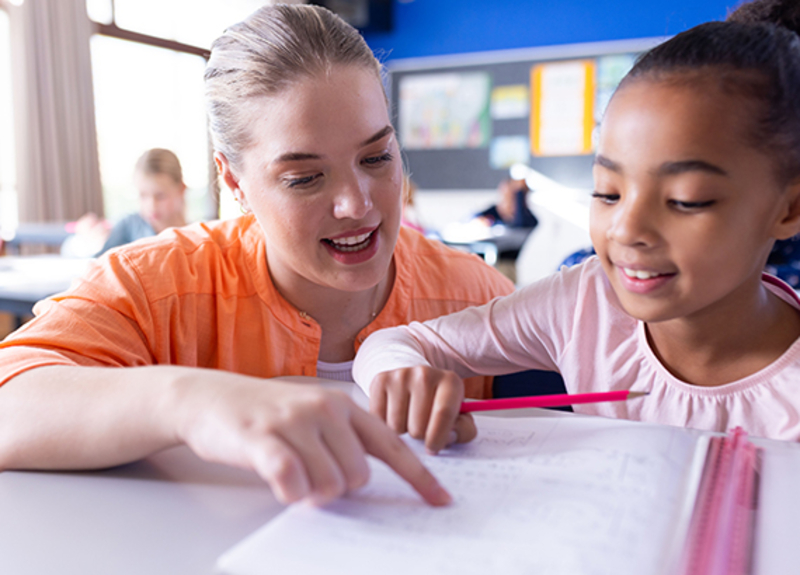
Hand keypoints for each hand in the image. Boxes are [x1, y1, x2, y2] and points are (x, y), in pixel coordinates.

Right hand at [173, 374, 450, 506]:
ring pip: (329, 485)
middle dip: (338, 488)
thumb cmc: (265, 414)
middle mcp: (324, 408)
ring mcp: (294, 421)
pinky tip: (278, 480)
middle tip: (310, 476)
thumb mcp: (312, 416)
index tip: (442, 502)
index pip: (391, 446)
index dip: (418, 477)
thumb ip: (342, 442)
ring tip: (289, 473)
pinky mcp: (263, 437)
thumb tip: (366, 484)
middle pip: (358, 477)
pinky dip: (289, 491)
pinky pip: (292, 481)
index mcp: (342, 405)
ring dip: (310, 492)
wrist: (209, 397)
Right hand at [368, 366, 476, 453]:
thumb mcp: (459, 417)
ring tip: (409, 420)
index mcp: (450, 382)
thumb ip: (463, 431)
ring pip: (396, 426)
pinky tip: (394, 414)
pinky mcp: (381, 380)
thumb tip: (447, 438)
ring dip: (402, 431)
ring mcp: (401, 375)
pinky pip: (378, 418)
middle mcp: (425, 373)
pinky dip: (385, 424)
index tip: (432, 449)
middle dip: (419, 436)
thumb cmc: (438, 405)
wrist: (414, 381)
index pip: (444, 414)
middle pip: (417, 427)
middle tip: (422, 427)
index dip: (438, 438)